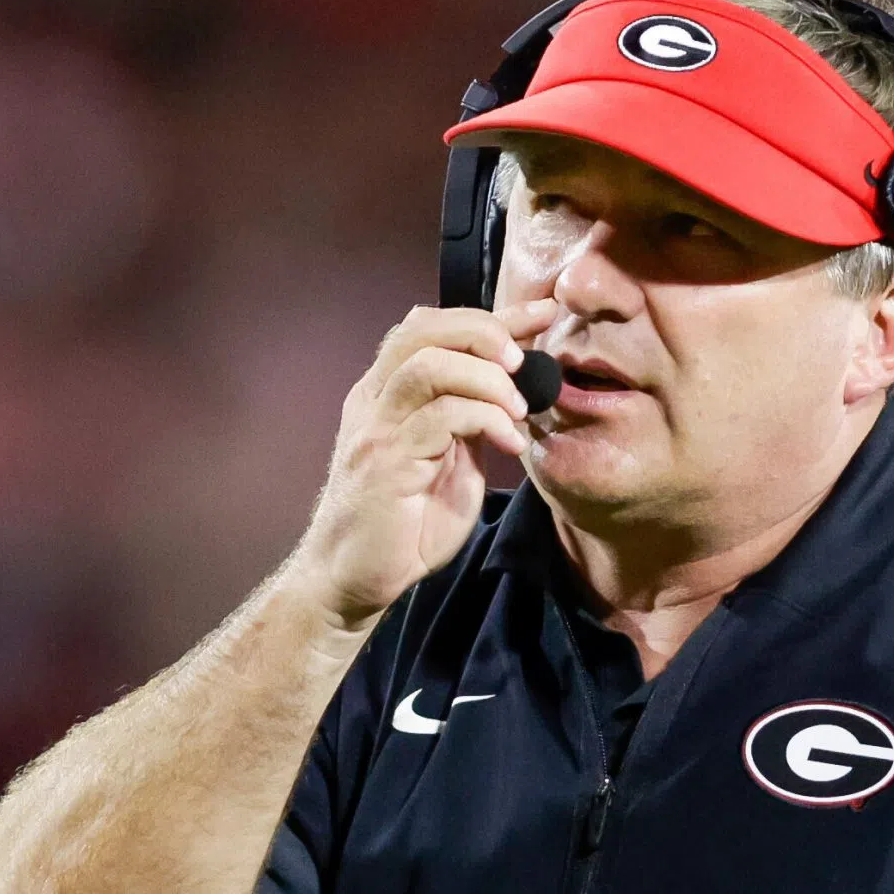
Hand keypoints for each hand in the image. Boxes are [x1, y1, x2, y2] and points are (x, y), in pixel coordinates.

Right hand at [288, 309, 537, 625]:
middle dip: (484, 332)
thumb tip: (512, 391)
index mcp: (385, 392)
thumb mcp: (446, 460)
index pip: (429, 327)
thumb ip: (467, 421)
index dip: (489, 315)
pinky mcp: (385, 463)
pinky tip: (509, 440)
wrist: (353, 579)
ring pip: (428, 365)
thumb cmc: (401, 524)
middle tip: (524, 359)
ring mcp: (376, 429)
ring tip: (519, 407)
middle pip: (422, 329)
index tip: (541, 314)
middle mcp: (373, 400)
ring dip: (485, 376)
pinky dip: (484, 418)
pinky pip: (439, 418)